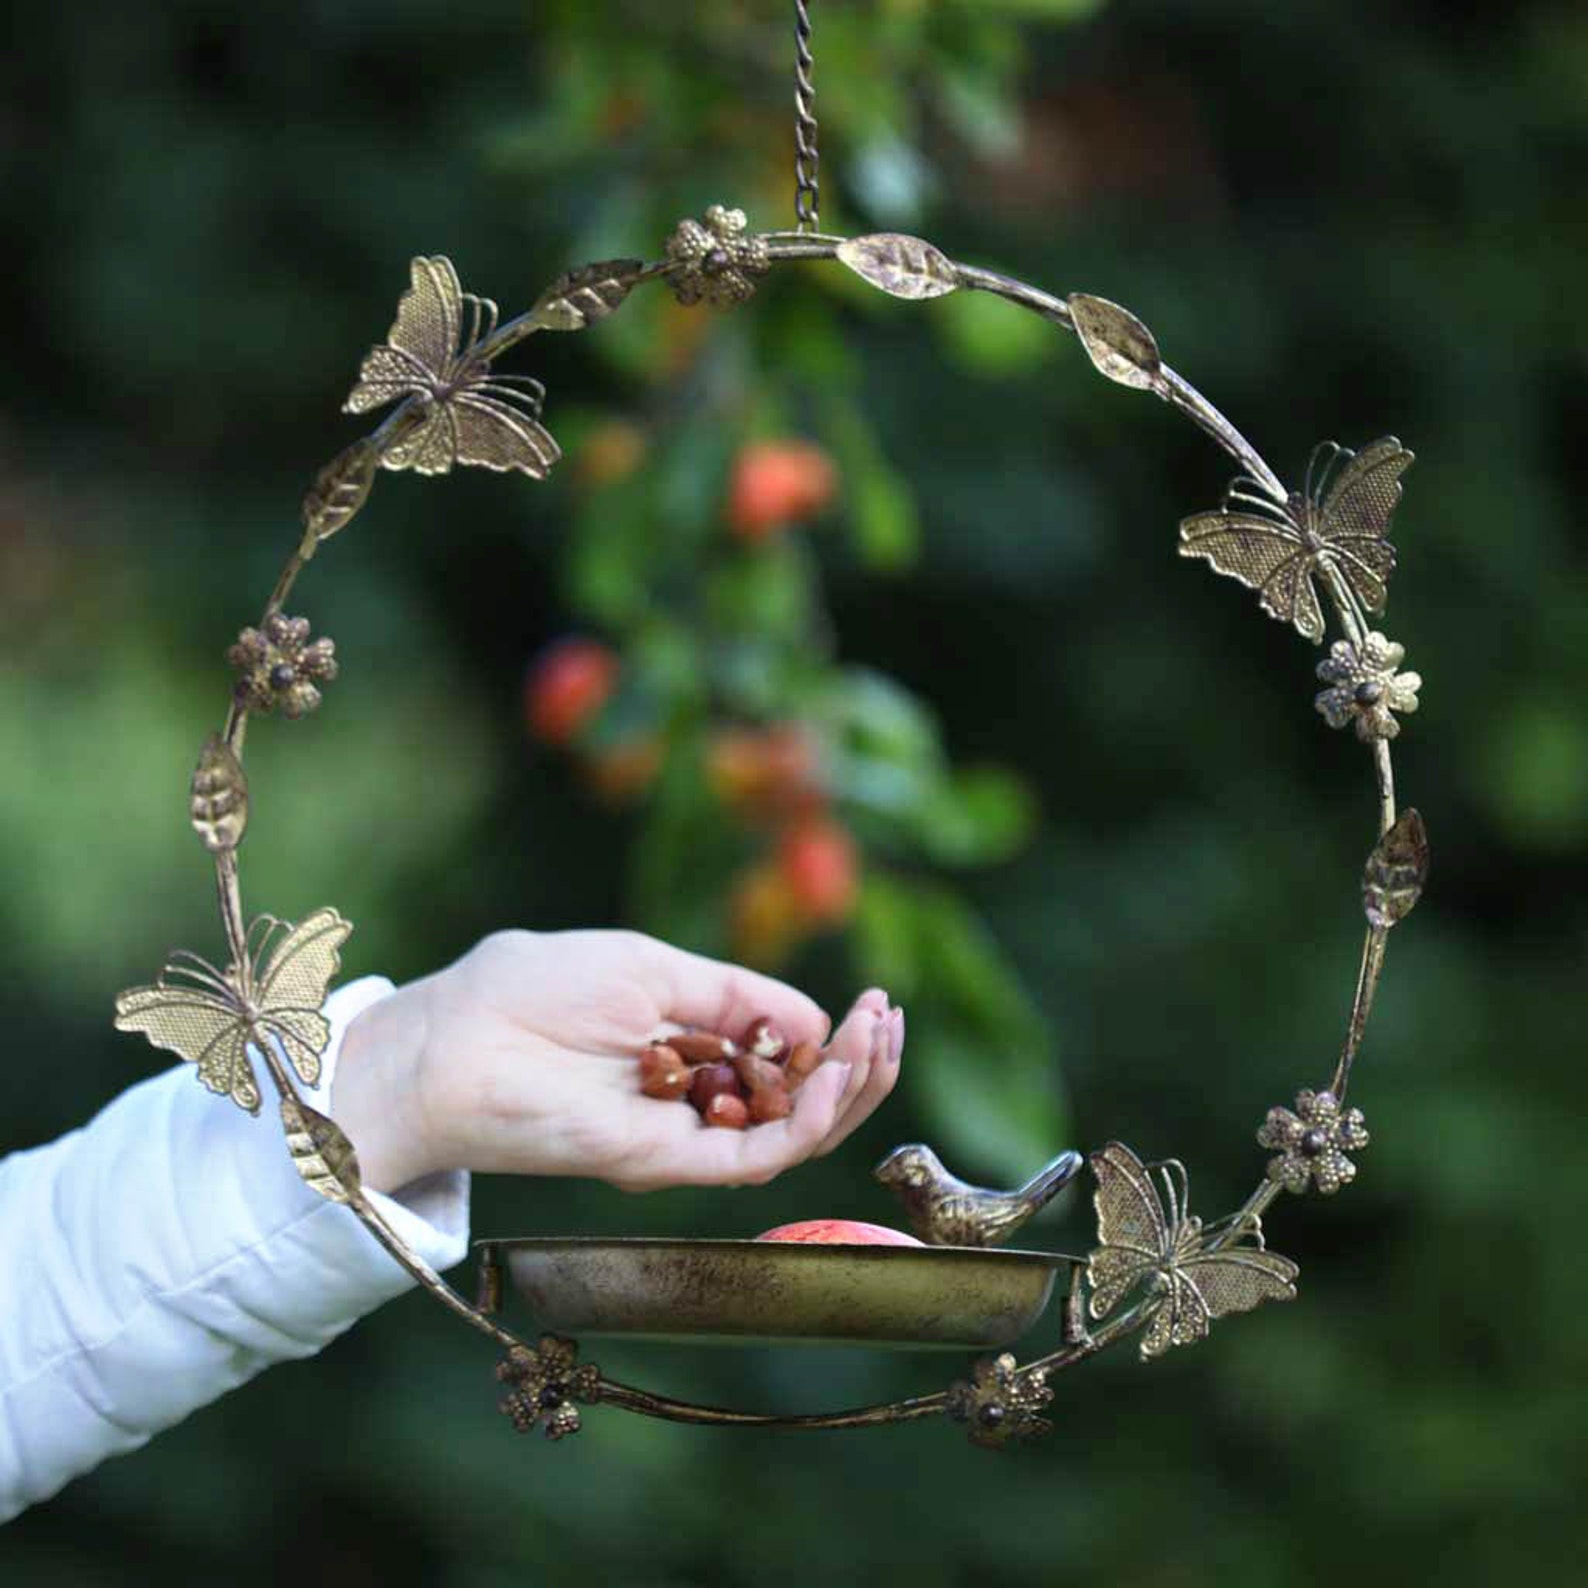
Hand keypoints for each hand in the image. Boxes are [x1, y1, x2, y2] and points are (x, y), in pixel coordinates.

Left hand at [331, 929, 903, 1194]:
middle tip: (891, 1023)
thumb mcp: (651, 967)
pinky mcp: (667, 1164)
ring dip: (848, 1089)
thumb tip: (812, 1016)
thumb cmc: (533, 989)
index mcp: (687, 1043)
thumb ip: (733, 996)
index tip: (875, 1001)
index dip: (836, 1032)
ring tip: (877, 1041)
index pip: (785, 1053)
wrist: (454, 1045)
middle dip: (858, 1063)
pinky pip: (759, 1156)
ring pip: (793, 1132)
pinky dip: (807, 1117)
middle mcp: (693, 1096)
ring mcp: (683, 1134)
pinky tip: (834, 1071)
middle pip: (801, 1098)